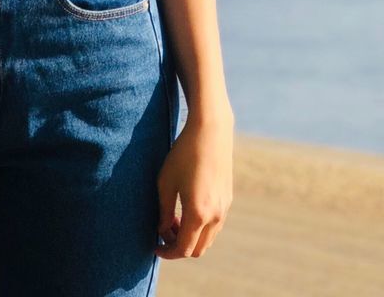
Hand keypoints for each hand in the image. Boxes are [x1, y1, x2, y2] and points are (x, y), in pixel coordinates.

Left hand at [155, 109, 233, 260]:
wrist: (210, 131)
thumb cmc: (183, 154)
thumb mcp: (165, 182)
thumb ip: (163, 211)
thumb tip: (162, 231)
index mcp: (197, 214)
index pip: (183, 249)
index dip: (167, 252)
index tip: (155, 246)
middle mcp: (215, 216)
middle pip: (197, 250)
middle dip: (178, 246)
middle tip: (163, 229)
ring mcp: (224, 209)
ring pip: (207, 239)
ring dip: (190, 236)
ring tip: (174, 217)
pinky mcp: (227, 199)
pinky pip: (214, 225)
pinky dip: (201, 227)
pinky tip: (188, 208)